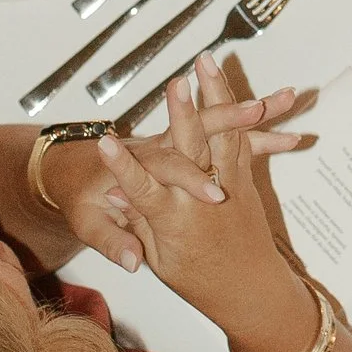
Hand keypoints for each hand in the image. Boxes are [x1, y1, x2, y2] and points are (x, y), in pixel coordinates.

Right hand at [96, 59, 314, 351]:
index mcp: (173, 222)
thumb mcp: (156, 260)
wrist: (247, 288)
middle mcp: (203, 200)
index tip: (104, 144)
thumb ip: (128, 228)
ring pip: (223, 136)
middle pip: (191, 151)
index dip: (122, 168)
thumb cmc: (192, 274)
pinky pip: (245, 142)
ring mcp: (228, 186)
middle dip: (182, 115)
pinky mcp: (244, 179)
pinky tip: (244, 83)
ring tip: (208, 63)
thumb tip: (111, 200)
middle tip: (175, 85)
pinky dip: (243, 114)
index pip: (142, 190)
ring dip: (218, 98)